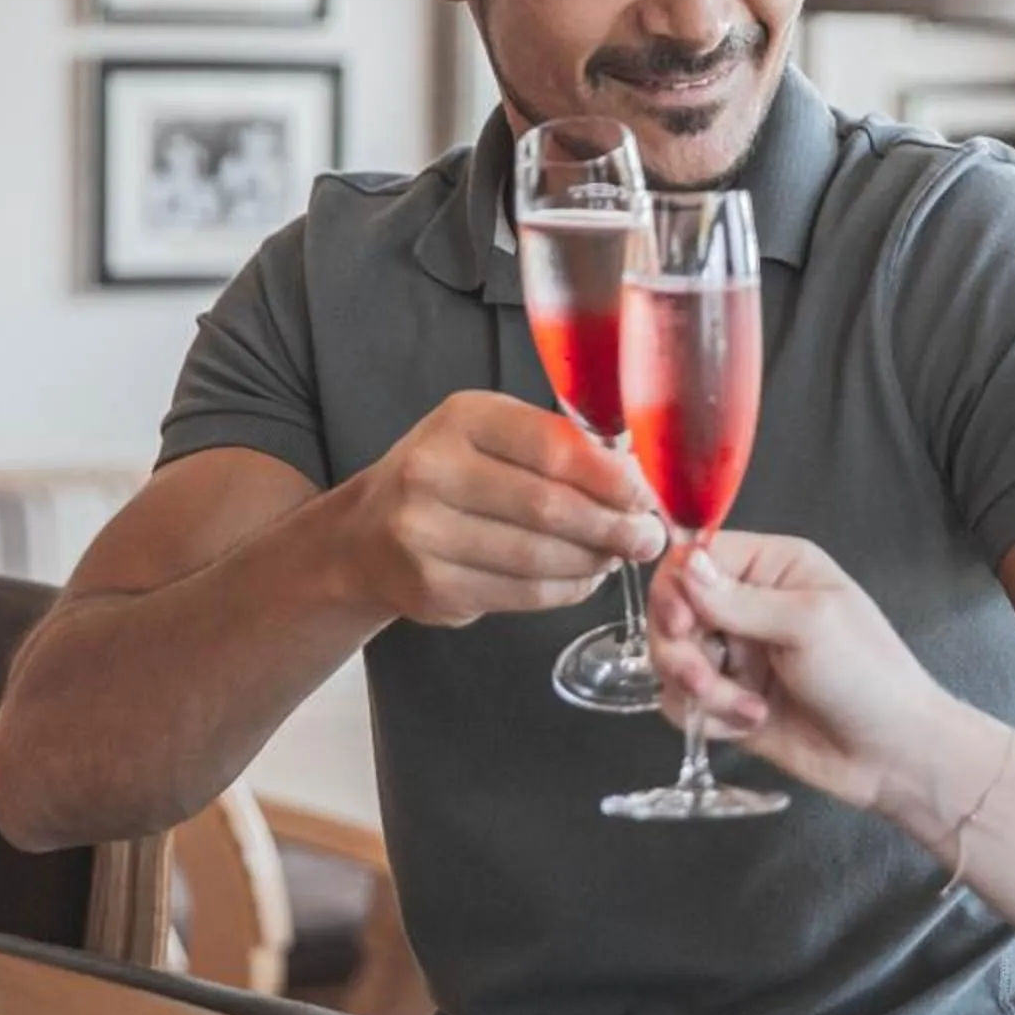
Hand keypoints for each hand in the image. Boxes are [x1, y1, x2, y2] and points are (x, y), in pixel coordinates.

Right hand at [335, 391, 663, 627]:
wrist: (366, 535)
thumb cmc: (450, 476)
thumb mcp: (494, 437)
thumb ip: (558, 447)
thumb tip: (638, 479)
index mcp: (463, 419)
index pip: (552, 447)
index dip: (611, 478)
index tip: (646, 496)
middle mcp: (433, 470)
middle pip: (548, 507)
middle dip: (612, 527)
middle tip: (648, 538)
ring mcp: (424, 533)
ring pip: (538, 557)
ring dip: (594, 561)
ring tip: (620, 556)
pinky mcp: (431, 587)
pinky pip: (522, 594)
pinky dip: (566, 589)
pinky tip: (585, 578)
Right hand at [647, 532, 992, 834]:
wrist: (890, 754)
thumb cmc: (867, 675)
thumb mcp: (808, 625)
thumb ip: (741, 600)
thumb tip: (685, 566)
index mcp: (774, 567)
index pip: (695, 556)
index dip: (676, 588)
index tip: (682, 623)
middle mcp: (748, 604)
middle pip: (671, 610)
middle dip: (681, 650)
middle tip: (706, 678)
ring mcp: (736, 654)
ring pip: (671, 660)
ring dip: (700, 690)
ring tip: (747, 709)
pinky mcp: (727, 700)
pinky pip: (682, 701)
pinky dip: (708, 716)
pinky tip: (751, 722)